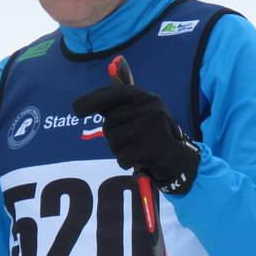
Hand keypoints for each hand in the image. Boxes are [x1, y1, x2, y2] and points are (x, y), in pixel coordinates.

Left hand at [73, 84, 199, 193]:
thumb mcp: (140, 112)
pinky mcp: (151, 147)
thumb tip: (80, 101)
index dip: (92, 99)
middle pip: (110, 122)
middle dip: (112, 134)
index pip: (113, 93)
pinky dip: (124, 162)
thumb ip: (116, 104)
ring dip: (117, 149)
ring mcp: (150, 127)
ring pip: (113, 140)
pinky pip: (121, 156)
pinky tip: (136, 160)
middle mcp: (149, 108)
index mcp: (146, 97)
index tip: (77, 109)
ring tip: (133, 148)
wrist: (177, 159)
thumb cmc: (151, 134)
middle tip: (128, 139)